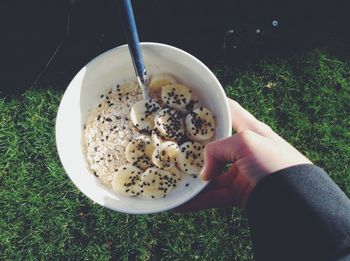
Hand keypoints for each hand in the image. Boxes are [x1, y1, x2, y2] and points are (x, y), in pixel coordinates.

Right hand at [176, 98, 311, 211]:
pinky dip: (197, 201)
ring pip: (211, 174)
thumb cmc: (275, 162)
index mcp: (250, 129)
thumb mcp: (246, 144)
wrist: (296, 199)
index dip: (212, 106)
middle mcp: (244, 149)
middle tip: (174, 146)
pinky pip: (213, 196)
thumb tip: (204, 174)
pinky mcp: (239, 193)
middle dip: (195, 147)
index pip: (230, 110)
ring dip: (192, 180)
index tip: (192, 104)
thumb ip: (218, 151)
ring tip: (172, 181)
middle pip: (214, 145)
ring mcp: (241, 172)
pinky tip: (180, 205)